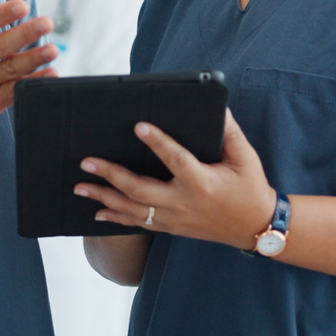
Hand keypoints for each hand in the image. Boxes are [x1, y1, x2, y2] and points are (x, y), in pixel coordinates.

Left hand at [74, 111, 276, 250]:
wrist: (255, 227)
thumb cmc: (250, 188)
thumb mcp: (246, 158)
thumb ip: (230, 132)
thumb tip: (219, 107)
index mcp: (202, 182)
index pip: (175, 159)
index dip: (157, 142)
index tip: (138, 126)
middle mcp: (184, 202)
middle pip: (140, 190)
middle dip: (111, 175)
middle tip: (87, 162)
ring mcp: (175, 218)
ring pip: (133, 210)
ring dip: (104, 197)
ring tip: (79, 186)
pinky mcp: (172, 228)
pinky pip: (139, 224)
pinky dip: (116, 218)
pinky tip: (97, 211)